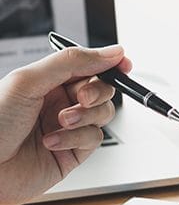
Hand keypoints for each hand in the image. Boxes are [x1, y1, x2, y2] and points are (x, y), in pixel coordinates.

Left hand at [0, 46, 131, 204]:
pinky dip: (76, 138)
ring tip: (61, 122)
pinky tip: (52, 141)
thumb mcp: (29, 81)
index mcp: (48, 80)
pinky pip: (94, 138)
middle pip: (102, 89)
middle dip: (97, 92)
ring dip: (86, 116)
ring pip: (103, 114)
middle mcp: (60, 102)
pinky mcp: (73, 152)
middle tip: (81, 97)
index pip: (89, 66)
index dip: (109, 63)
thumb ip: (73, 62)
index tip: (123, 64)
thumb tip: (112, 52)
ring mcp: (68, 127)